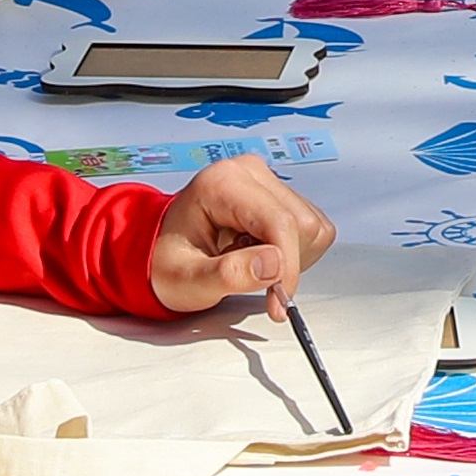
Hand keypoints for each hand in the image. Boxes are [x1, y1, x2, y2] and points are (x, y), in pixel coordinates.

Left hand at [148, 155, 336, 313]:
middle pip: (301, 225)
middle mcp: (248, 172)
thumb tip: (274, 265)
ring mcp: (266, 180)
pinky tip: (260, 254)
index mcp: (222, 183)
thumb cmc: (169, 263)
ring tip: (249, 263)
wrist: (163, 252)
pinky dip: (294, 252)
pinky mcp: (280, 194)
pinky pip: (311, 229)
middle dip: (286, 265)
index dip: (287, 267)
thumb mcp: (188, 281)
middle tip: (254, 281)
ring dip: (291, 259)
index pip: (279, 222)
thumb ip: (228, 275)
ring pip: (312, 228)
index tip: (279, 303)